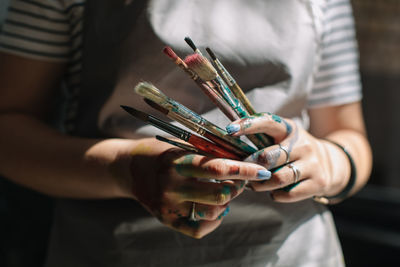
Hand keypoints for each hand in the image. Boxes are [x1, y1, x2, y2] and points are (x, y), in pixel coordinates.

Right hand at [128, 141, 270, 237]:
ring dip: (228, 202)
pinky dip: (215, 219)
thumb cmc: (159, 153)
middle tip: (242, 181)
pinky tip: (215, 208)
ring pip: (214, 211)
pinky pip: (200, 228)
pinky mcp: (167, 220)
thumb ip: (206, 152)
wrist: (128, 169)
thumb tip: (241, 157)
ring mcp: (169, 206)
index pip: (218, 168)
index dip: (244, 169)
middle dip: (239, 187)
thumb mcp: (179, 146)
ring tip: (226, 192)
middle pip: (220, 192)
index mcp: (176, 162)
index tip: (262, 170)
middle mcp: (172, 186)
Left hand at [225, 113, 349, 202]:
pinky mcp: (318, 182)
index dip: (248, 125)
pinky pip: (288, 193)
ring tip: (254, 183)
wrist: (329, 163)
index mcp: (289, 129)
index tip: (229, 129)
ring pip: (277, 179)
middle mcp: (303, 144)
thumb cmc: (293, 150)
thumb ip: (261, 138)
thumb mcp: (282, 136)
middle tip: (241, 170)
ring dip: (260, 184)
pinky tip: (272, 191)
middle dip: (250, 166)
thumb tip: (228, 141)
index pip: (268, 122)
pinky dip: (275, 195)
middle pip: (268, 157)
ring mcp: (313, 163)